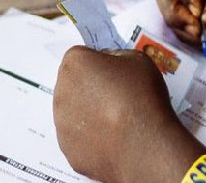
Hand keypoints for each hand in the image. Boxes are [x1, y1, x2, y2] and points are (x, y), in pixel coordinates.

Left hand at [53, 46, 205, 181]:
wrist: (144, 143)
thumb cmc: (141, 97)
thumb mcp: (137, 59)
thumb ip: (116, 56)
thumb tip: (109, 65)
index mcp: (75, 63)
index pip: (81, 57)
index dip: (99, 63)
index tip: (114, 72)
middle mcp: (61, 90)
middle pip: (74, 84)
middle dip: (91, 87)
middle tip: (117, 96)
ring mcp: (61, 122)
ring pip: (73, 112)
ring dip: (89, 113)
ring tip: (117, 119)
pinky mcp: (68, 148)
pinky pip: (79, 138)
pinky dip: (92, 138)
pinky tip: (113, 137)